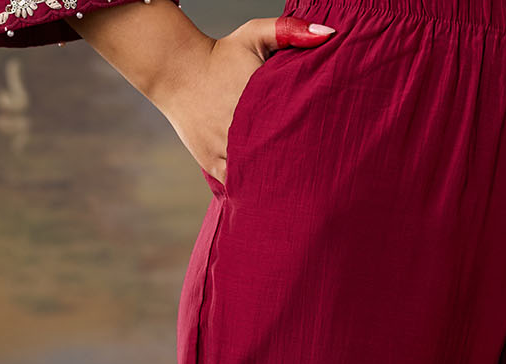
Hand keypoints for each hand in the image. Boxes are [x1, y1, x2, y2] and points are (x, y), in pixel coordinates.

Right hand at [153, 15, 336, 185]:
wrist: (175, 69)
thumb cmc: (220, 54)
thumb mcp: (253, 35)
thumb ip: (289, 30)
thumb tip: (330, 33)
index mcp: (258, 102)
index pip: (296, 129)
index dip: (312, 140)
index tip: (325, 145)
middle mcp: (241, 129)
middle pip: (279, 157)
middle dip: (296, 163)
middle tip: (316, 173)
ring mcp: (226, 150)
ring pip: (258, 175)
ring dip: (273, 180)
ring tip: (294, 188)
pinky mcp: (213, 164)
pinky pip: (238, 185)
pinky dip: (250, 188)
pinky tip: (265, 191)